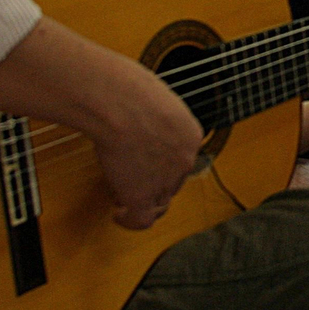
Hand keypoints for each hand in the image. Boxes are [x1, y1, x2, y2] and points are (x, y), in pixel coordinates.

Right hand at [94, 70, 206, 229]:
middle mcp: (184, 159)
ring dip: (144, 202)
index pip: (182, 158)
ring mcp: (166, 180)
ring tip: (124, 197)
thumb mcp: (154, 96)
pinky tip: (118, 214)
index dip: (163, 162)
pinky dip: (130, 221)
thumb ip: (152, 113)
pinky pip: (142, 219)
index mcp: (190, 134)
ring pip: (160, 202)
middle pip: (173, 181)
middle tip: (131, 178)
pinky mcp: (142, 195)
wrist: (118, 102)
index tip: (145, 158)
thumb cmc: (127, 89)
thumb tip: (134, 116)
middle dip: (154, 182)